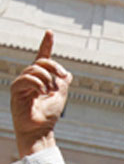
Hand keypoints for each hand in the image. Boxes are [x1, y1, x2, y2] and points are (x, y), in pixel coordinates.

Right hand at [10, 31, 71, 156]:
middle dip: (53, 66)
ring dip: (46, 78)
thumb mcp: (60, 97)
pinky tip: (42, 92)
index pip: (42, 59)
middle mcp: (29, 80)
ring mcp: (22, 85)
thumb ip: (62, 84)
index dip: (46, 45)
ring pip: (34, 69)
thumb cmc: (48, 117)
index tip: (50, 32)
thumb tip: (68, 74)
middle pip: (40, 62)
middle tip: (62, 77)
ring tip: (50, 91)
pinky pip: (25, 79)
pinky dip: (37, 83)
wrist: (40, 131)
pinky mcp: (16, 91)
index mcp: (40, 80)